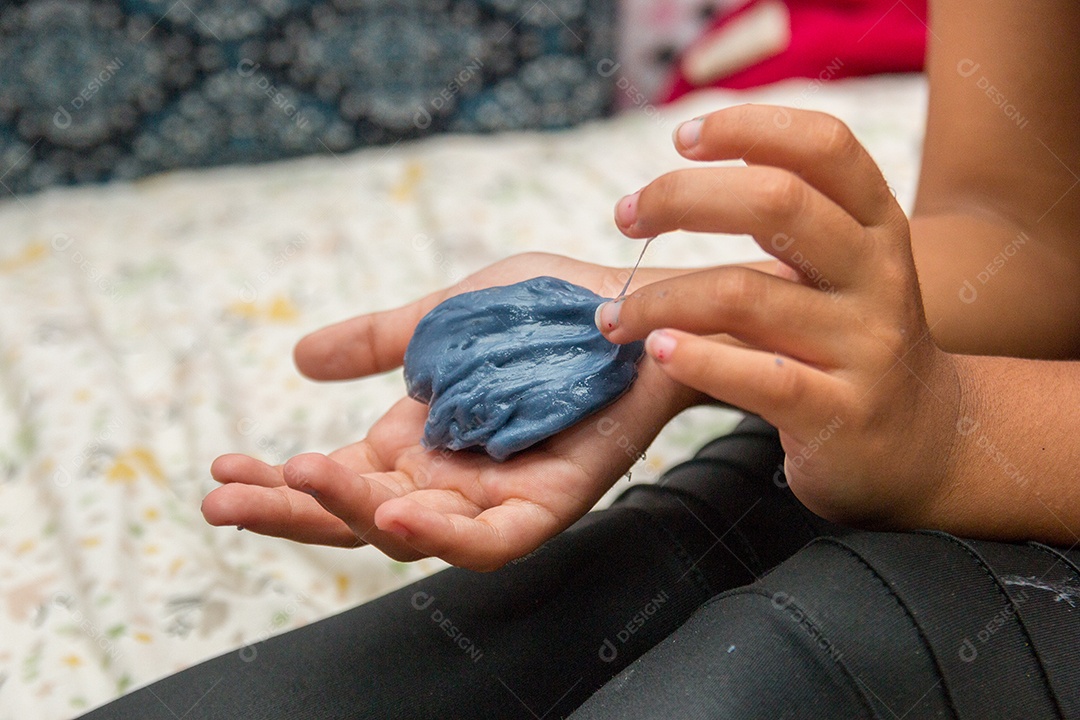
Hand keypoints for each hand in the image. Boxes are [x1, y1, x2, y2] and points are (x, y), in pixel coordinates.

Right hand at [203, 253, 698, 569]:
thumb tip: (299, 358)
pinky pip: (492, 540)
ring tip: (298, 480)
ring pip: (411, 535)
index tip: (217, 471)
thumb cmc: (544, 313)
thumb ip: (378, 341)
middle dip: (288, 511)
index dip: (275, 483)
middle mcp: (448, 481)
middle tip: (222, 500)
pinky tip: (396, 513)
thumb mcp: (442, 319)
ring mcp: (496, 498)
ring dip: (349, 513)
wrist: (632, 305)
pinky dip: (444, 533)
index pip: (333, 479)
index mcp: (416, 445)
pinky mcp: (550, 504)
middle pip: (355, 518)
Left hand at [597, 105, 961, 527]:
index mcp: (877, 227)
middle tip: (626, 215)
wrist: (924, 443)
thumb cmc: (851, 343)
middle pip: (777, 203)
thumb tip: (680, 178)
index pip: (824, 146)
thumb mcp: (844, 269)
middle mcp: (878, 276)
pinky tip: (657, 349)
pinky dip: (696, 359)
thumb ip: (789, 222)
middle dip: (682, 197)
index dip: (749, 126)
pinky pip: (760, 377)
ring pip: (745, 296)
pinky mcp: (841, 414)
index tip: (682, 137)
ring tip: (613, 317)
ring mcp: (865, 346)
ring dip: (659, 300)